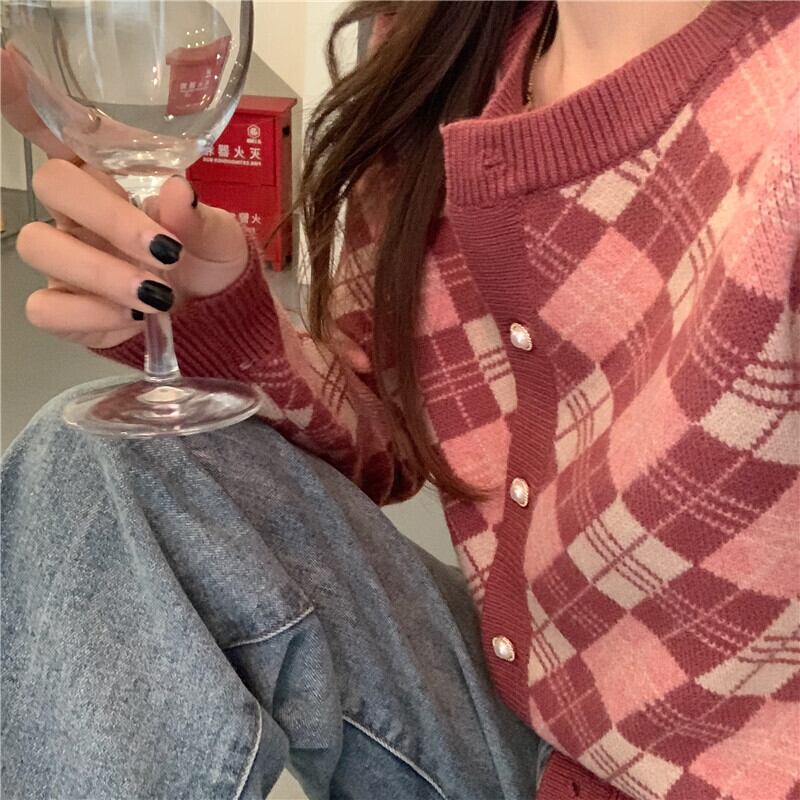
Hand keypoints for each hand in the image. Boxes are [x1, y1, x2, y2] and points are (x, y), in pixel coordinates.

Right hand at [2, 48, 250, 349]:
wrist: (217, 314)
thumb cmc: (211, 258)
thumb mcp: (222, 234)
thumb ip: (199, 216)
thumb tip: (177, 192)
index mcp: (111, 175)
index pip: (59, 129)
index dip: (25, 98)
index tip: (6, 62)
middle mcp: (78, 210)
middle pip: (49, 184)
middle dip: (108, 219)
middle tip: (165, 252)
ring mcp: (66, 258)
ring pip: (38, 246)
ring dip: (101, 273)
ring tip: (158, 295)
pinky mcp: (66, 307)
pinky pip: (47, 309)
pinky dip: (91, 316)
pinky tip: (132, 319)